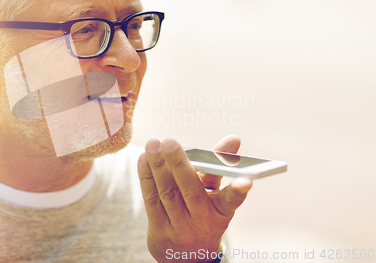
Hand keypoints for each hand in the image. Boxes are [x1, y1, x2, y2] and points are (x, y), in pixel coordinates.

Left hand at [137, 135, 251, 262]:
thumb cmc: (203, 212)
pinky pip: (151, 199)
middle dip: (180, 165)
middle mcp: (202, 221)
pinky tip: (144, 158)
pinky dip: (146, 177)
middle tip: (170, 142)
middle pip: (191, 191)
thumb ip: (219, 164)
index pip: (231, 201)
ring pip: (167, 193)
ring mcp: (179, 227)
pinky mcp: (159, 229)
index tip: (246, 180)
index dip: (239, 191)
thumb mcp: (215, 193)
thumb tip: (233, 138)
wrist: (186, 256)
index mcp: (221, 211)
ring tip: (152, 144)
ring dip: (157, 166)